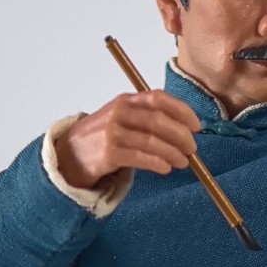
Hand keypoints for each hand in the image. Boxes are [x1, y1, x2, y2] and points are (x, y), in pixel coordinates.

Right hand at [54, 91, 200, 189]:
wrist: (69, 154)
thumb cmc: (101, 138)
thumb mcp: (121, 118)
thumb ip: (146, 117)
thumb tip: (182, 130)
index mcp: (126, 100)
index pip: (159, 99)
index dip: (182, 111)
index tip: (196, 126)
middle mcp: (119, 113)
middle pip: (159, 120)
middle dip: (181, 135)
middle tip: (192, 148)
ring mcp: (113, 132)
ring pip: (152, 140)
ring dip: (173, 152)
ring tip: (183, 162)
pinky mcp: (109, 153)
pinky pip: (141, 157)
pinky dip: (157, 163)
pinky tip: (166, 168)